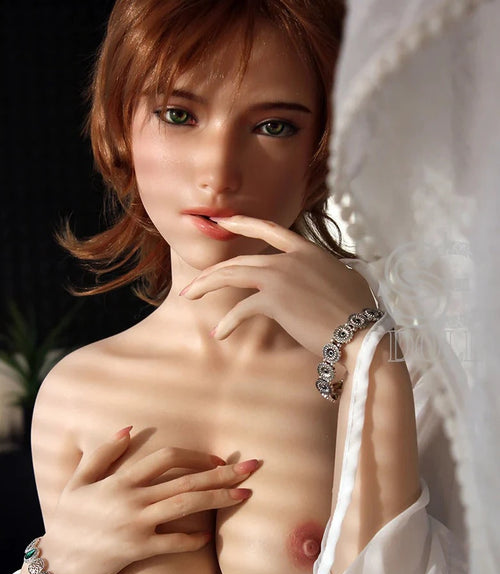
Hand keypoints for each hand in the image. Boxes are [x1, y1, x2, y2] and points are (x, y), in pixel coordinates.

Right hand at [40, 428, 258, 573]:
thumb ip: (103, 452)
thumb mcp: (79, 481)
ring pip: (186, 506)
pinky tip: (209, 536)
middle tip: (253, 468)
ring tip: (245, 495)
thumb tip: (130, 428)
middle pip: (186, 481)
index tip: (218, 460)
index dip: (196, 456)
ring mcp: (135, 525)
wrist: (55, 564)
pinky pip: (172, 543)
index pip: (166, 457)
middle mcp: (132, 499)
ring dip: (218, 499)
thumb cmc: (68, 520)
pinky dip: (192, 539)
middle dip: (222, 474)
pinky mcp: (136, 551)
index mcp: (121, 479)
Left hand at [181, 215, 375, 358]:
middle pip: (240, 259)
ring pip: (233, 275)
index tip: (222, 221)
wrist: (361, 332)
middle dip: (212, 271)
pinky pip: (241, 308)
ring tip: (190, 296)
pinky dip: (228, 322)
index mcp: (307, 251)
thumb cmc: (357, 312)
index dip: (242, 223)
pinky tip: (220, 333)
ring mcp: (281, 276)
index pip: (269, 230)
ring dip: (207, 286)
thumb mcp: (344, 280)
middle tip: (194, 284)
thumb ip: (323, 272)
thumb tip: (320, 277)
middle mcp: (290, 258)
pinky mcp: (275, 300)